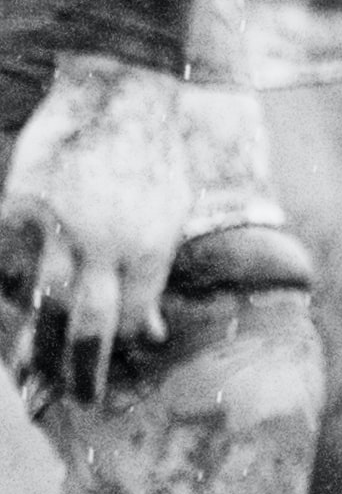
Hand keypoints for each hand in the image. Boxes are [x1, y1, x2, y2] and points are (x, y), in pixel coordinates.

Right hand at [2, 53, 203, 403]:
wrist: (119, 90)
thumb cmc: (151, 154)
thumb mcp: (172, 214)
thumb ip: (155, 274)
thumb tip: (151, 333)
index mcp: (149, 248)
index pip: (130, 322)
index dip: (116, 356)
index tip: (104, 384)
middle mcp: (104, 245)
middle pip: (87, 325)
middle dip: (80, 371)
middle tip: (73, 402)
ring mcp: (56, 227)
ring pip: (40, 303)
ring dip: (34, 345)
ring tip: (31, 377)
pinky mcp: (18, 207)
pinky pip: (5, 265)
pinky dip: (6, 291)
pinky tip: (13, 309)